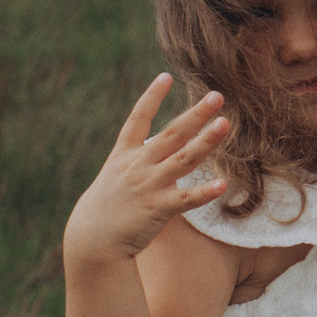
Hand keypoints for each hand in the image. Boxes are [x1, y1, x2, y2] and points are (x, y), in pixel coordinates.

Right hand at [65, 75, 232, 264]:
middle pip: (171, 134)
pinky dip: (204, 192)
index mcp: (125, 155)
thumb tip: (160, 153)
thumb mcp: (116, 177)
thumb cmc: (106, 208)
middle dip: (195, 114)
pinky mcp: (156, 209)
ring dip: (205, 141)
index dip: (151, 97)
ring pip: (183, 160)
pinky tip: (223, 184)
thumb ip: (138, 162)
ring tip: (225, 124)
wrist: (90, 240)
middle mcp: (138, 165)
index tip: (166, 76)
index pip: (138, 119)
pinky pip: (185, 199)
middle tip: (217, 95)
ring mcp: (148, 186)